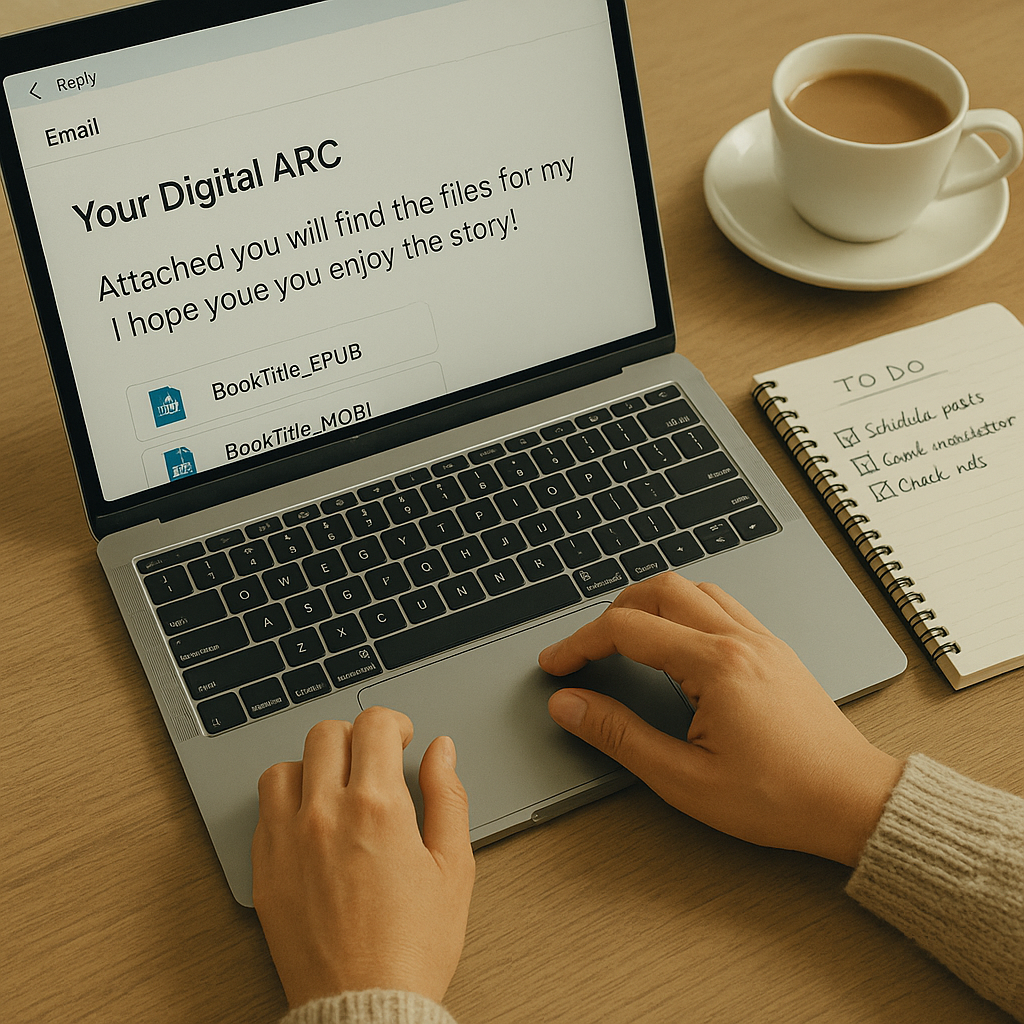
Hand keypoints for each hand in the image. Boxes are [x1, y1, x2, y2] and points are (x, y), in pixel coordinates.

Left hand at [251, 708, 474, 1008]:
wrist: (364, 1007)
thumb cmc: (413, 948)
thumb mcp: (454, 867)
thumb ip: (448, 796)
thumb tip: (441, 751)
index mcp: (377, 807)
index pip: (373, 725)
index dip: (393, 722)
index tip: (401, 738)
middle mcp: (325, 814)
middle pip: (327, 733)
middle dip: (355, 736)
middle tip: (372, 759)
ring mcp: (287, 840)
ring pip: (286, 765)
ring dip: (313, 765)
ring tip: (336, 786)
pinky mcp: (265, 869)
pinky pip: (264, 809)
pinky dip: (287, 801)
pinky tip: (312, 820)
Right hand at [540, 573, 902, 866]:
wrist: (853, 802)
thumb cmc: (781, 798)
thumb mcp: (685, 779)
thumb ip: (620, 736)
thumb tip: (571, 706)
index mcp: (715, 665)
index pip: (627, 629)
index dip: (580, 643)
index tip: (556, 664)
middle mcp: (739, 639)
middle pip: (659, 589)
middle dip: (612, 611)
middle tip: (587, 647)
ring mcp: (761, 640)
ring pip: (693, 589)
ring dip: (651, 603)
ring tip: (625, 637)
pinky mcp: (774, 649)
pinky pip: (721, 605)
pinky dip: (685, 609)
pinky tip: (677, 641)